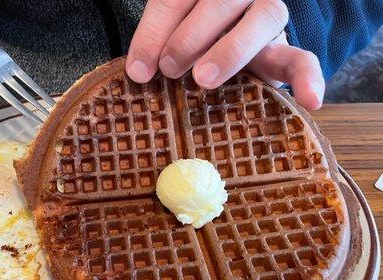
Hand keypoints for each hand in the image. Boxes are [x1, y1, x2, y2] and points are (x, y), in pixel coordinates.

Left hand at [127, 0, 324, 109]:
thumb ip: (155, 43)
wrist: (221, 42)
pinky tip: (310, 100)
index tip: (139, 69)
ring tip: (204, 79)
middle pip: (222, 0)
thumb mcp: (167, 34)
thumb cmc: (186, 40)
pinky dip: (308, 78)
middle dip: (191, 35)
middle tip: (170, 67)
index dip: (155, 32)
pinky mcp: (283, 51)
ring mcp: (267, 16)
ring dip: (231, 49)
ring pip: (263, 19)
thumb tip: (138, 73)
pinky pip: (303, 58)